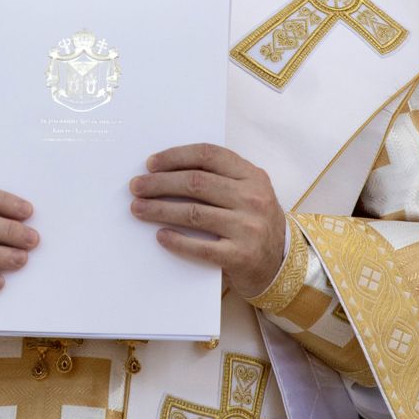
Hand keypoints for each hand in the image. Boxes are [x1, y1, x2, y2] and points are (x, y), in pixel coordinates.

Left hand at [129, 143, 284, 297]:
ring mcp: (248, 228)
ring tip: (138, 209)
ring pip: (193, 213)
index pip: (208, 155)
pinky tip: (160, 235)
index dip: (176, 156)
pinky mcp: (241, 256)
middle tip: (136, 187)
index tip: (151, 164)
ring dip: (159, 210)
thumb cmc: (255, 222)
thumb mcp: (249, 192)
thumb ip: (220, 179)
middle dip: (159, 183)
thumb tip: (165, 172)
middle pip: (196, 183)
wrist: (282, 263)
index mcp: (252, 176)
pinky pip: (200, 247)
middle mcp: (252, 198)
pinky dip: (176, 241)